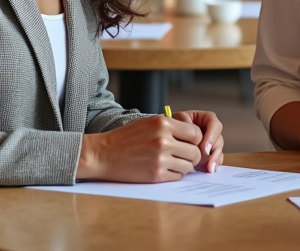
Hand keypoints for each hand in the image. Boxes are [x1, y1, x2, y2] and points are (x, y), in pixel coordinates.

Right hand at [77, 114, 203, 181]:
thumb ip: (171, 127)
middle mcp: (164, 140)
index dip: (194, 139)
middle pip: (195, 151)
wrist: (104, 154)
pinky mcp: (156, 175)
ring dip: (184, 165)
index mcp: (163, 123)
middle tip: (183, 155)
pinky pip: (177, 176)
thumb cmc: (126, 138)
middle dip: (192, 155)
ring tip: (172, 162)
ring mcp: (160, 159)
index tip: (189, 143)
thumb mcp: (149, 122)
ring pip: (188, 166)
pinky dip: (174, 174)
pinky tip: (164, 169)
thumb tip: (194, 136)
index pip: (196, 133)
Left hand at [172, 109, 223, 172]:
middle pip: (218, 139)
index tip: (204, 148)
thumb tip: (192, 131)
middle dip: (214, 151)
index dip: (211, 136)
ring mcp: (211, 142)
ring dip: (215, 159)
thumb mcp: (178, 118)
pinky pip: (216, 158)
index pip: (214, 125)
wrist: (171, 133)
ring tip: (209, 168)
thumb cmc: (175, 123)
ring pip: (218, 150)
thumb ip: (184, 120)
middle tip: (208, 161)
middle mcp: (211, 130)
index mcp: (206, 118)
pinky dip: (214, 164)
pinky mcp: (210, 153)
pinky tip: (210, 169)